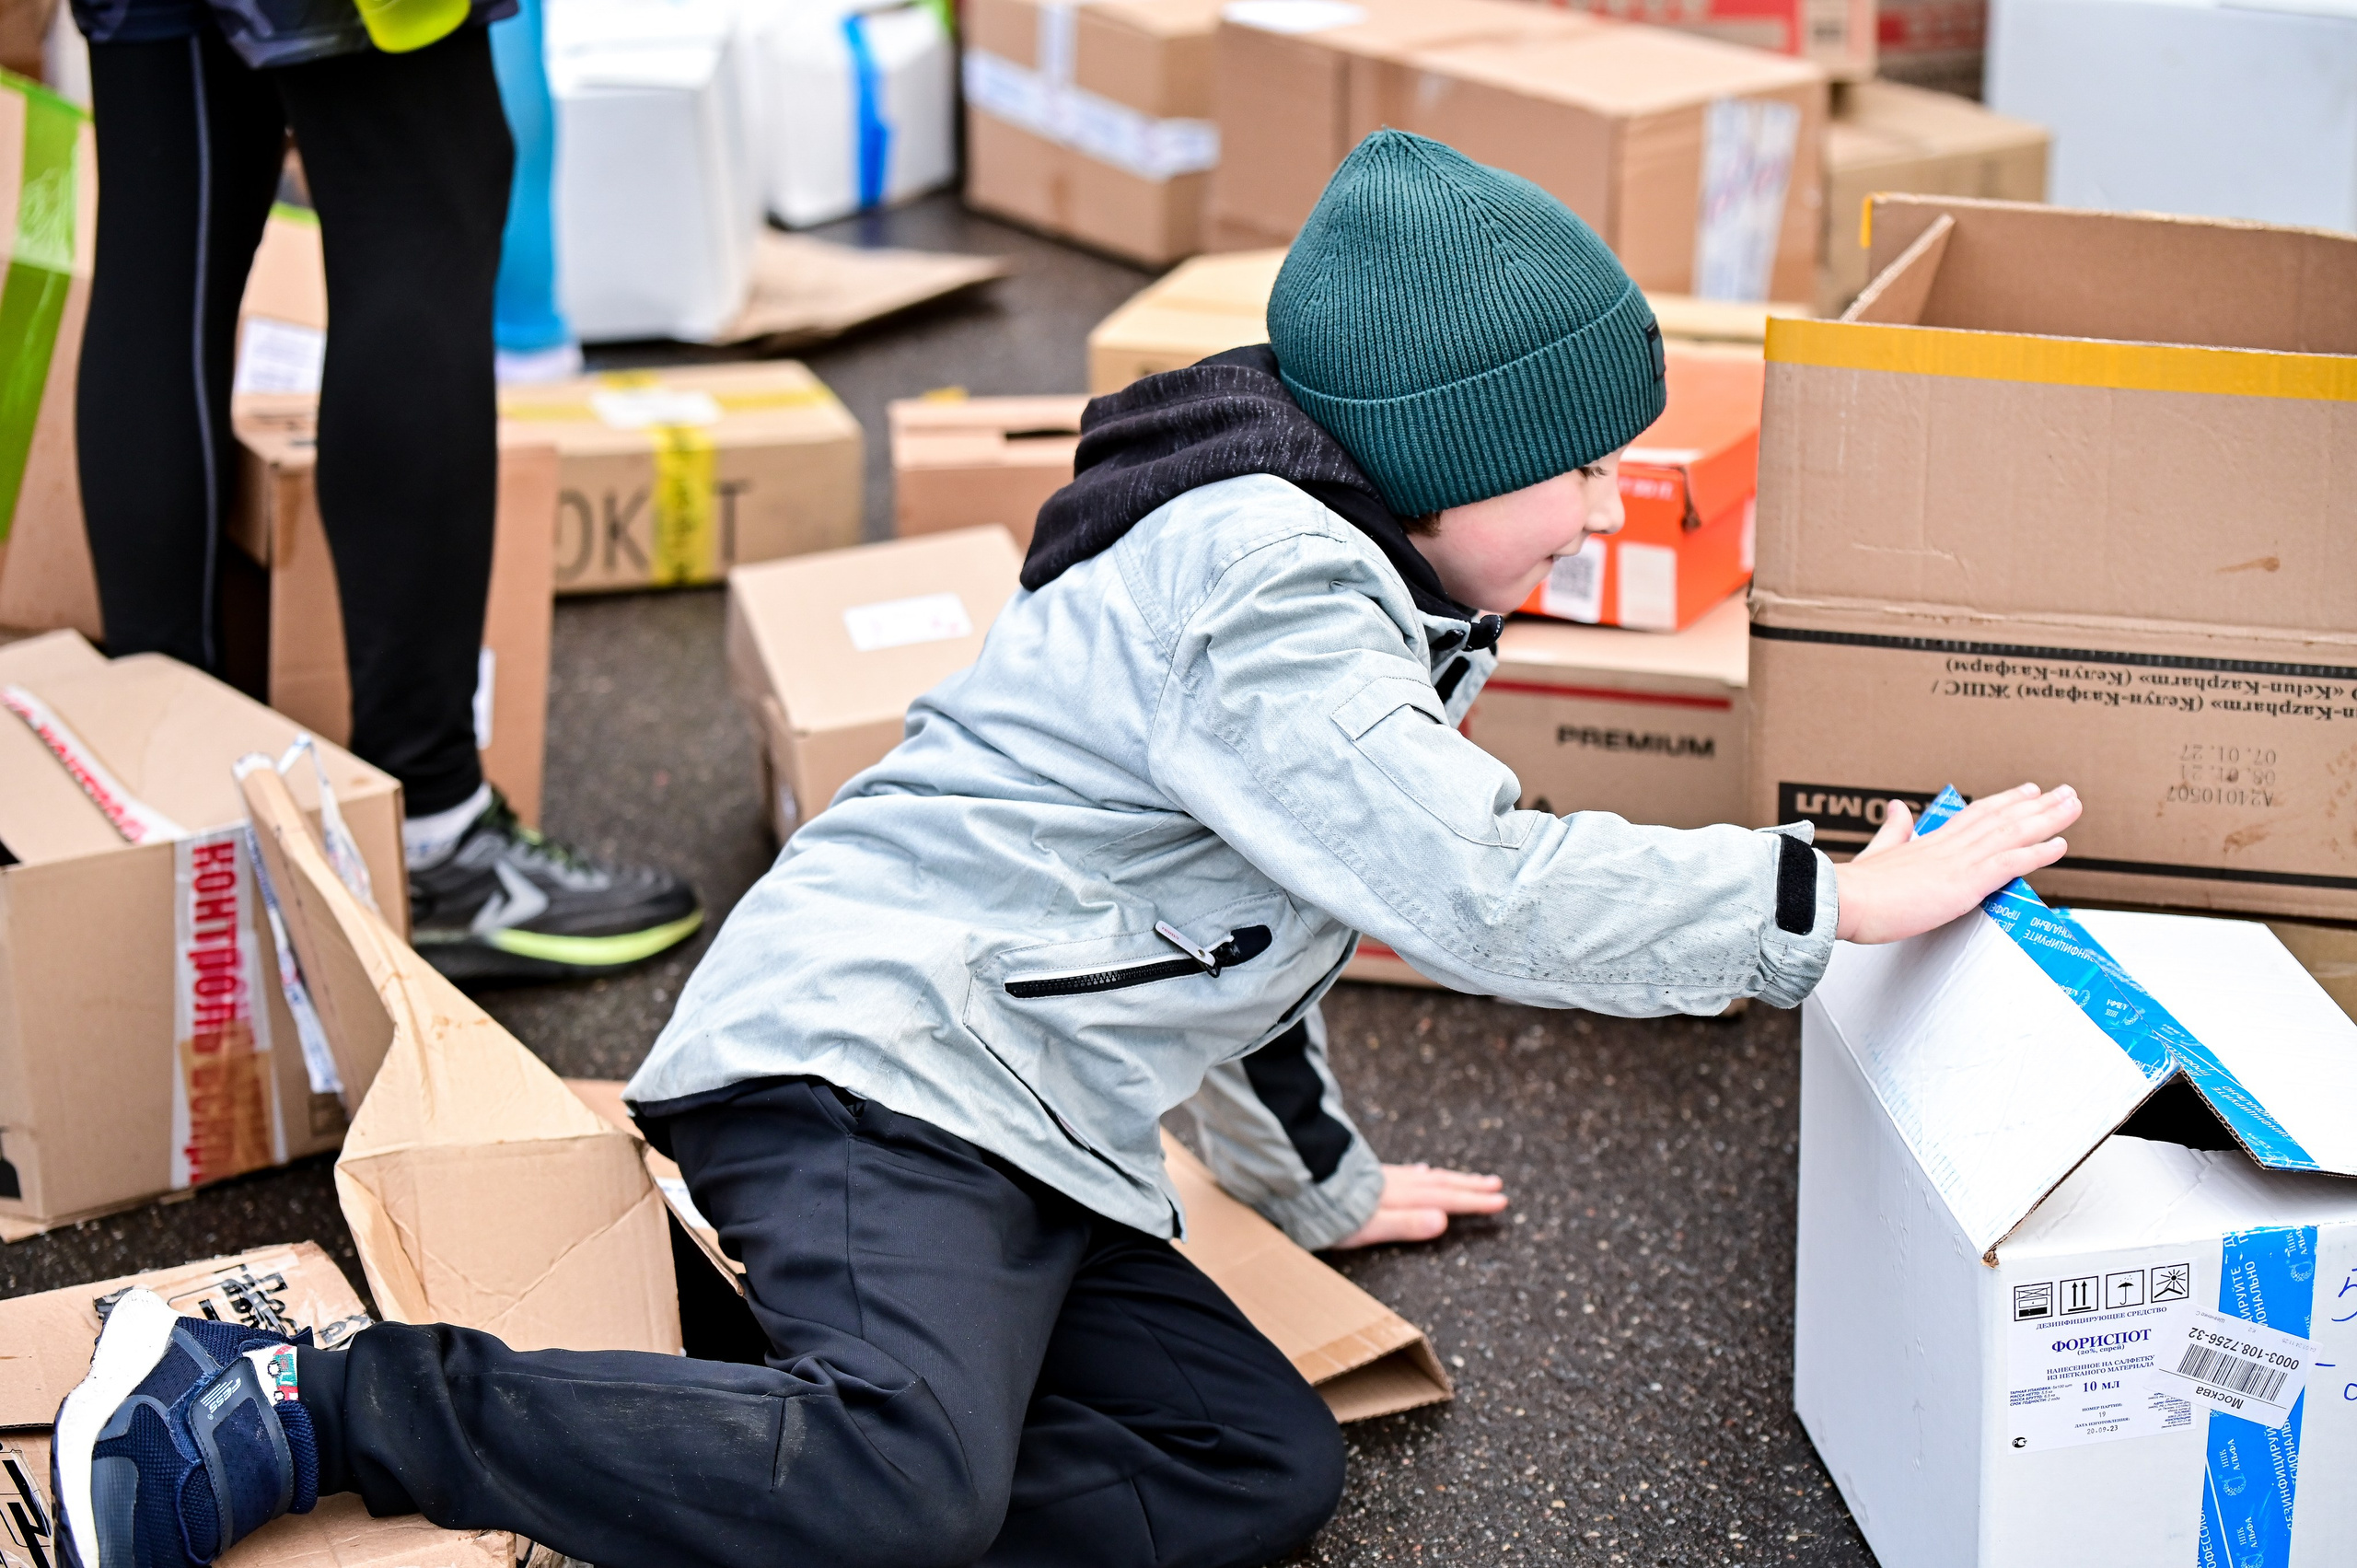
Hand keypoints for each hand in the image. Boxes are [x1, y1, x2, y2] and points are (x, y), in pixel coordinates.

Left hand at [1332, 1164, 1507, 1247]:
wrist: (1296, 1180)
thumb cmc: (1329, 1211)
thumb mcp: (1368, 1225)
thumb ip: (1405, 1224)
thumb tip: (1443, 1221)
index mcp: (1400, 1198)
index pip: (1445, 1200)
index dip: (1473, 1202)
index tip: (1501, 1201)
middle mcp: (1396, 1184)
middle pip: (1440, 1185)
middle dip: (1470, 1187)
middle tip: (1497, 1186)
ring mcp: (1382, 1177)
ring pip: (1426, 1176)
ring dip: (1450, 1179)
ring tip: (1470, 1179)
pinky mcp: (1367, 1174)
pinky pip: (1405, 1173)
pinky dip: (1420, 1174)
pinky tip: (1421, 1172)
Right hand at [1832, 783, 2080, 944]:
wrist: (1844, 899)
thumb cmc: (1856, 888)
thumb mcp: (1876, 851)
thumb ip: (1893, 830)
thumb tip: (1897, 807)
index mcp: (1928, 842)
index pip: (1976, 815)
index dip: (2005, 802)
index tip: (2028, 791)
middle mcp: (1949, 846)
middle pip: (2001, 817)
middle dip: (2037, 804)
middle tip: (2066, 792)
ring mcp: (1958, 862)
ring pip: (2012, 832)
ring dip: (2047, 818)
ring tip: (2073, 805)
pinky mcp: (1964, 882)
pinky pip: (2009, 862)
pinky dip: (2038, 852)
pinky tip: (2060, 844)